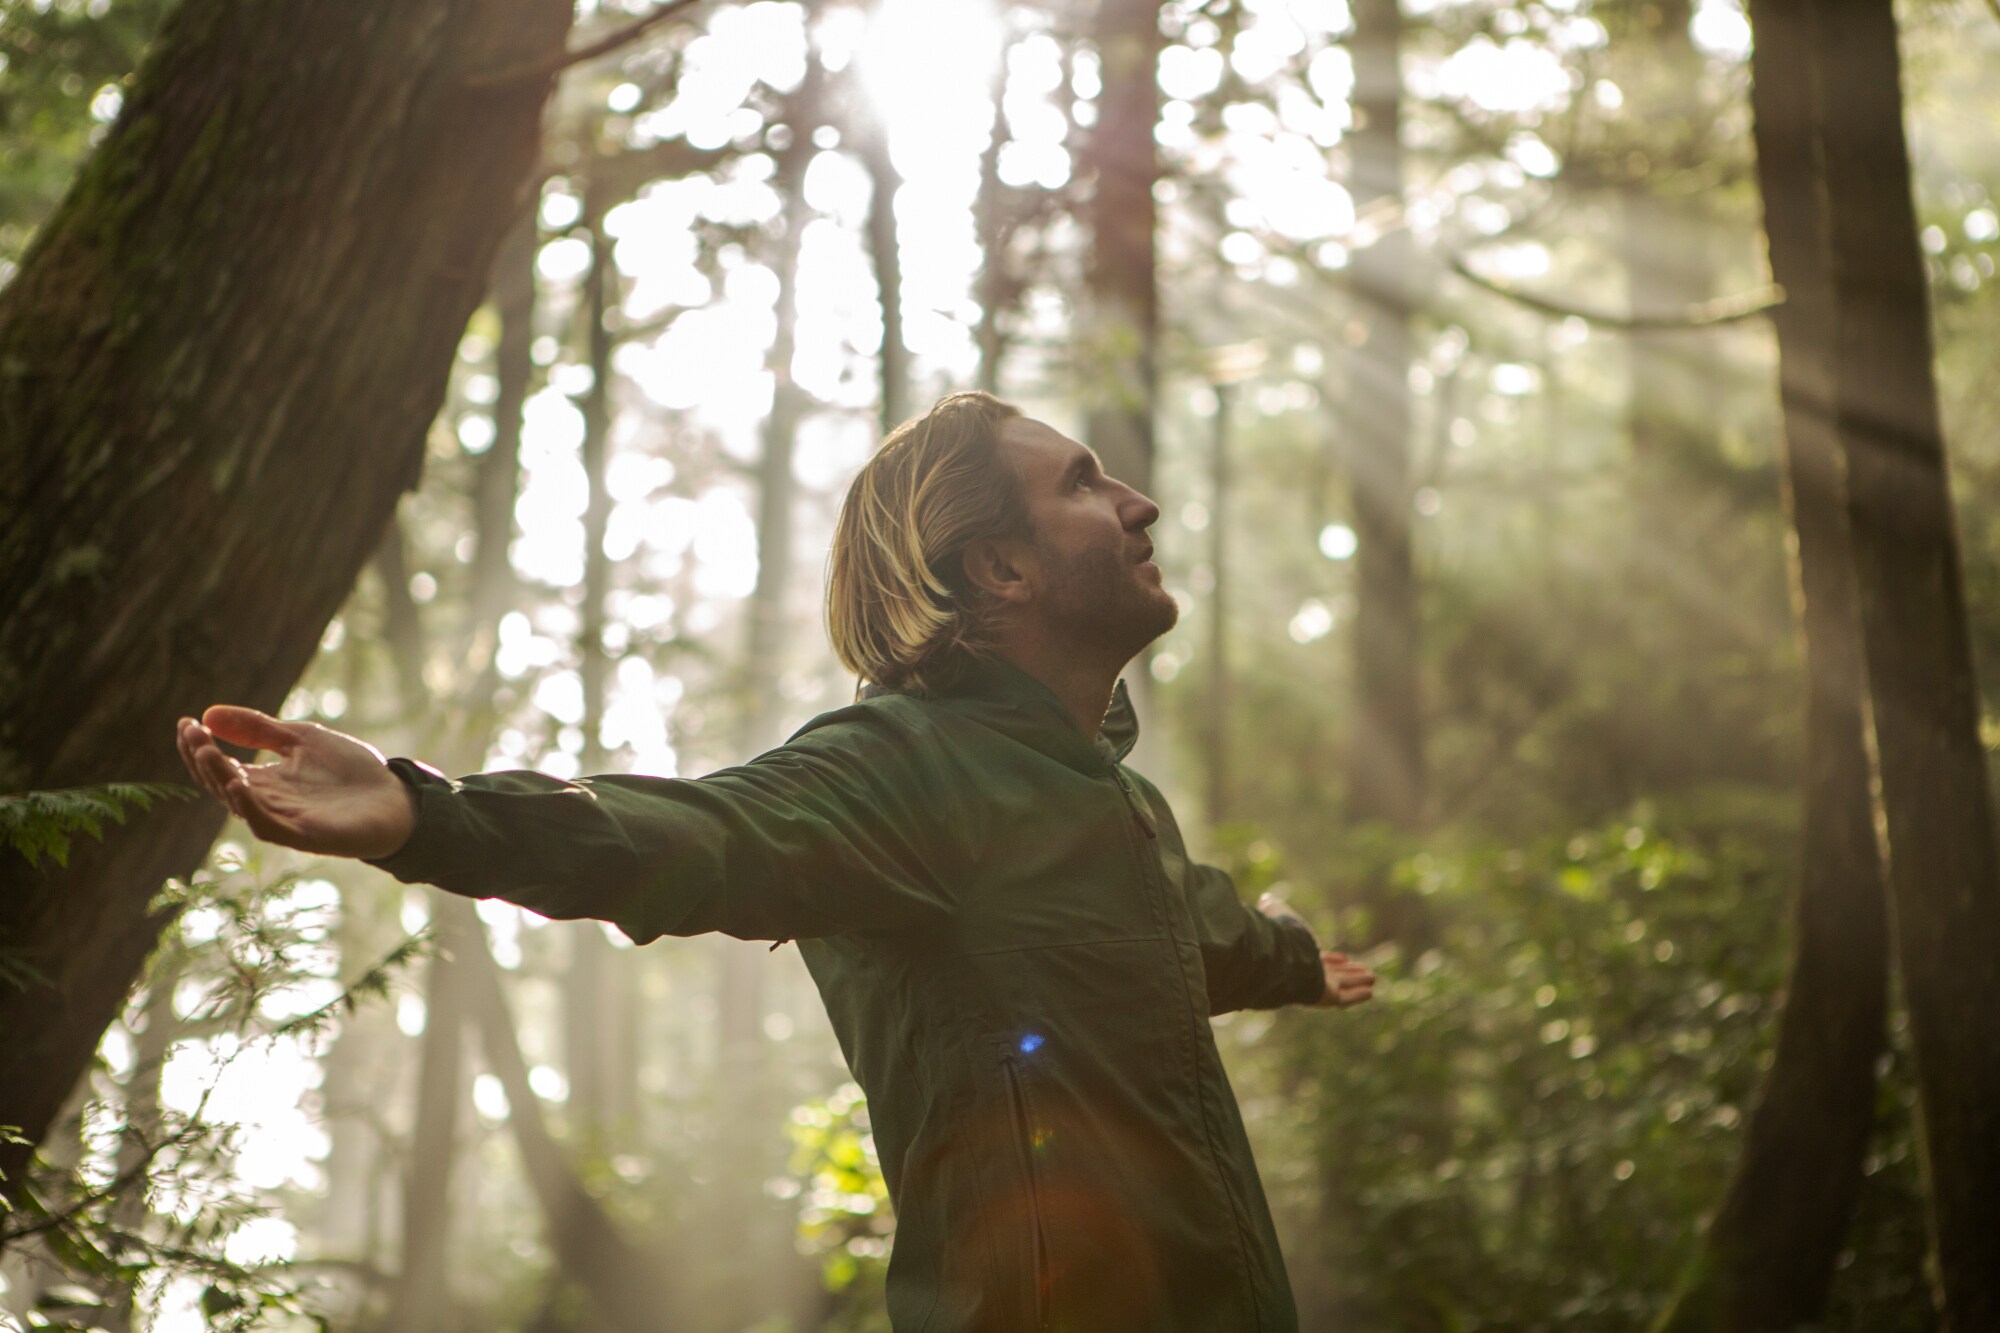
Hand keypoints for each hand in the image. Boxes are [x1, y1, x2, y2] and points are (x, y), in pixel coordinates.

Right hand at [175, 706, 416, 859]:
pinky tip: (240, 783)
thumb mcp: (302, 739)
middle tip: (191, 732)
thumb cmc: (352, 772)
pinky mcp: (302, 835)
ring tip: (207, 750)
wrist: (397, 799)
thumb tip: (209, 713)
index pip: (217, 766)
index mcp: (264, 781)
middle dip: (201, 758)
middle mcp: (266, 802)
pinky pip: (266, 825)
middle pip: (219, 783)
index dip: (198, 746)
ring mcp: (282, 820)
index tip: (186, 721)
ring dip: (219, 776)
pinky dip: (249, 807)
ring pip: (237, 802)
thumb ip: (260, 728)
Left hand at [1256, 894, 1374, 1008]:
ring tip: (1372, 978)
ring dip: (1357, 981)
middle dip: (1349, 972)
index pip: (1318, 959)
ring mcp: (1319, 986)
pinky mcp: (1327, 997)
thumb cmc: (1280, 935)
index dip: (1331, 959)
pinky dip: (1357, 995)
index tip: (1343, 957)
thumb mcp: (1278, 913)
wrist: (1280, 957)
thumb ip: (1273, 907)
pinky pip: (1345, 998)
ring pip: (1343, 985)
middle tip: (1365, 970)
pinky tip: (1370, 992)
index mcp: (1299, 956)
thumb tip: (1265, 899)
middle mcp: (1309, 973)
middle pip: (1333, 974)